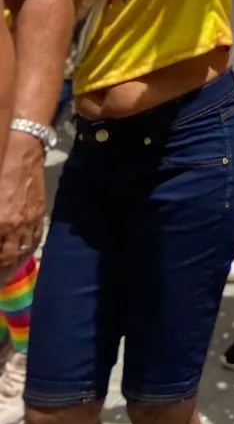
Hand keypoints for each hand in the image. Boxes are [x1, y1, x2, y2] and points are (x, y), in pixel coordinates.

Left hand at [0, 132, 44, 276]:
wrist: (21, 151)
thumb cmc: (0, 171)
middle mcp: (14, 226)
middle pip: (6, 258)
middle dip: (1, 272)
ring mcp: (29, 220)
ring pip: (22, 252)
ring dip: (13, 266)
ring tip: (6, 273)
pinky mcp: (39, 213)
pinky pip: (35, 239)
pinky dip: (27, 251)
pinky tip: (22, 255)